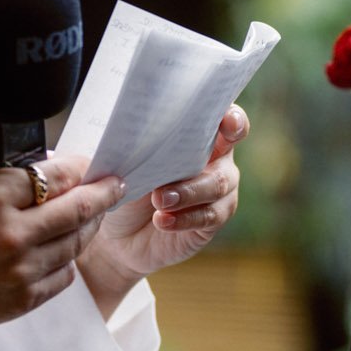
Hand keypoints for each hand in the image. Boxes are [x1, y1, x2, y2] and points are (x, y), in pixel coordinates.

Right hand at [0, 153, 123, 350]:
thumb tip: (41, 163)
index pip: (56, 174)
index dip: (78, 167)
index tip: (88, 164)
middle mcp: (11, 233)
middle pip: (78, 209)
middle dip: (104, 193)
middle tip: (117, 184)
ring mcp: (18, 271)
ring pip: (75, 244)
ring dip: (87, 228)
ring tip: (91, 217)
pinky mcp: (20, 302)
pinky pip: (62, 277)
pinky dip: (65, 261)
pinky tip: (61, 250)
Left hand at [79, 106, 249, 308]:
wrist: (117, 232)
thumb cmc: (124, 181)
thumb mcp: (126, 159)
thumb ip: (140, 144)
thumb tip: (136, 132)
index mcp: (198, 132)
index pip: (227, 118)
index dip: (233, 119)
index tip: (226, 122)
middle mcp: (216, 157)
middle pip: (225, 152)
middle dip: (200, 159)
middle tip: (171, 174)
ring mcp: (218, 188)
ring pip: (218, 185)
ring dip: (188, 191)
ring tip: (158, 200)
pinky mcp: (213, 219)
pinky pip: (209, 216)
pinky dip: (184, 218)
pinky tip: (162, 220)